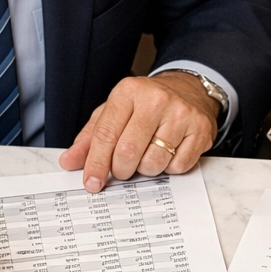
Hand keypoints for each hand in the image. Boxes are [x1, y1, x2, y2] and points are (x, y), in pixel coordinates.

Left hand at [59, 73, 219, 190]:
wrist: (188, 89)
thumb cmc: (146, 104)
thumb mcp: (114, 111)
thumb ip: (91, 137)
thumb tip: (69, 161)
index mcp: (128, 91)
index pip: (106, 134)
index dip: (96, 163)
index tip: (92, 182)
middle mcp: (156, 99)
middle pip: (128, 152)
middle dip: (121, 170)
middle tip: (122, 168)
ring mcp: (181, 114)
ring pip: (153, 163)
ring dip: (145, 169)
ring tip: (147, 154)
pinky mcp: (200, 130)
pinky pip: (178, 166)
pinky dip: (169, 167)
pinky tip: (167, 152)